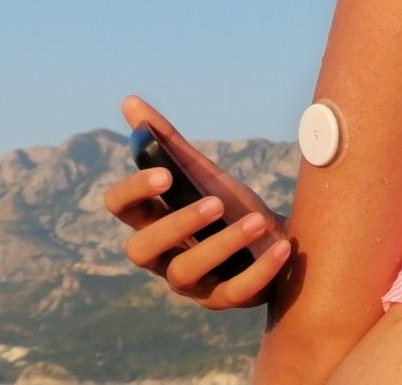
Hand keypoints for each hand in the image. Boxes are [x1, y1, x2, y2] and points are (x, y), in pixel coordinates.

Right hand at [104, 94, 292, 309]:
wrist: (277, 239)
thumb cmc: (229, 206)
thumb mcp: (201, 173)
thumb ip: (166, 142)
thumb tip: (129, 101)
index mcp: (152, 221)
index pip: (120, 209)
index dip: (133, 192)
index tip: (164, 173)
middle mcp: (163, 257)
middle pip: (140, 250)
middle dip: (175, 225)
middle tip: (214, 203)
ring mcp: (192, 284)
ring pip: (186, 273)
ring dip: (222, 245)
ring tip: (257, 222)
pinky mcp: (225, 299)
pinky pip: (235, 292)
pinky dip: (259, 270)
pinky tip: (281, 246)